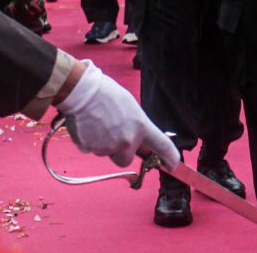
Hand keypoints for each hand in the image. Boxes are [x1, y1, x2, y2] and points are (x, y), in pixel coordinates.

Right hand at [59, 61, 179, 167]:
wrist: (82, 91)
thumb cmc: (106, 93)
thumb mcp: (130, 106)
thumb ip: (136, 124)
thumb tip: (134, 134)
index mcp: (141, 127)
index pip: (162, 146)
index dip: (170, 157)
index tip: (173, 165)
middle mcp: (127, 141)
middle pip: (126, 159)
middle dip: (120, 151)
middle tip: (112, 134)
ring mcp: (108, 147)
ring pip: (107, 153)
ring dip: (103, 143)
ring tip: (97, 122)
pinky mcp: (91, 149)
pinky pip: (91, 149)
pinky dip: (89, 141)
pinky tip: (87, 125)